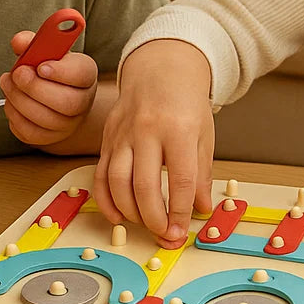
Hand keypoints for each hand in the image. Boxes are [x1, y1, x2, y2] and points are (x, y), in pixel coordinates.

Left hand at [0, 31, 98, 146]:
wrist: (52, 94)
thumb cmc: (48, 69)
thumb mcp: (44, 51)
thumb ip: (32, 43)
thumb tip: (19, 41)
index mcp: (85, 74)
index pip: (82, 74)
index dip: (61, 72)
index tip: (40, 66)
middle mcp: (82, 101)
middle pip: (67, 103)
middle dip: (36, 88)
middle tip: (17, 73)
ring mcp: (67, 124)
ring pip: (46, 119)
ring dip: (20, 100)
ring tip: (7, 83)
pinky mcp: (48, 137)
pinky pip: (30, 133)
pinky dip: (15, 116)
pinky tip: (11, 101)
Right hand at [94, 40, 215, 247]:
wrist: (160, 69)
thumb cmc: (185, 103)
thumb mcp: (203, 135)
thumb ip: (201, 174)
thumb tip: (200, 209)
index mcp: (178, 129)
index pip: (179, 180)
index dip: (179, 210)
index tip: (181, 229)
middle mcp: (147, 131)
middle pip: (144, 186)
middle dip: (154, 218)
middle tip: (163, 234)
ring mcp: (123, 134)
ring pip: (117, 182)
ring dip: (129, 212)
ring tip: (144, 224)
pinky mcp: (108, 138)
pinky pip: (100, 174)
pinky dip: (105, 200)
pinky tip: (117, 216)